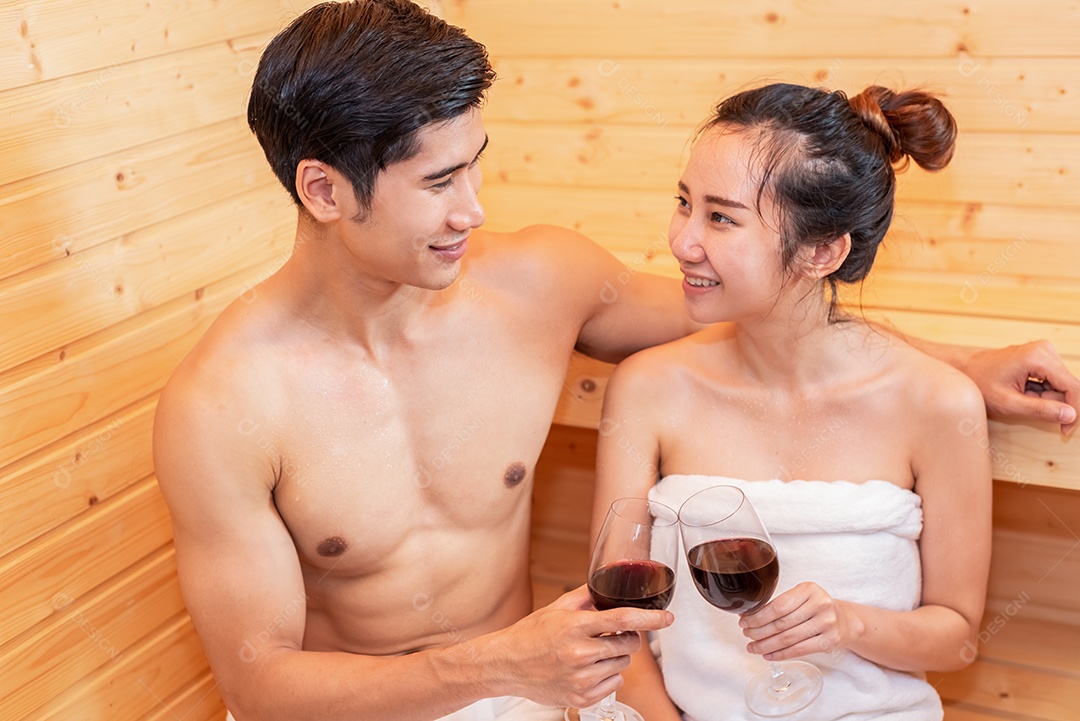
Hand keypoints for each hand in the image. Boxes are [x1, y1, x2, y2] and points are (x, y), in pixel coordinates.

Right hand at [486, 585, 673, 708]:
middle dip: (627, 638)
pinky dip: (607, 675)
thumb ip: (587, 596)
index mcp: (575, 626)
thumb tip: (610, 581)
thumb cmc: (530, 634)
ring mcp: (580, 678)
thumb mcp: (557, 608)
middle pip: (629, 645)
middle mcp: (579, 653)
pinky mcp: (581, 697)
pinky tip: (587, 669)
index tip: (667, 618)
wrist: (506, 664)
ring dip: (615, 657)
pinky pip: (613, 683)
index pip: (623, 619)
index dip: (650, 618)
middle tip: (610, 635)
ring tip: (591, 653)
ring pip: (623, 665)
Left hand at [738, 582, 861, 661]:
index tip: (744, 621)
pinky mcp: (829, 641)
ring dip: (766, 645)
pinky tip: (768, 655)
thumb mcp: (802, 596)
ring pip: (788, 638)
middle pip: (781, 623)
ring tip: (753, 647)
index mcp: (809, 589)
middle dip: (759, 631)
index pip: (778, 605)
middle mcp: (820, 605)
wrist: (846, 621)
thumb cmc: (817, 607)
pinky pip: (799, 650)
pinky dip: (781, 654)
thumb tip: (750, 616)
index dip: (758, 616)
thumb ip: (781, 603)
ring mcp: (826, 623)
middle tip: (747, 635)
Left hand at [959, 341, 1077, 434]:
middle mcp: (1045, 350)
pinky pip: (1054, 381)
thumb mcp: (1009, 403)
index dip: (1074, 411)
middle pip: (1069, 386)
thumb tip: (1070, 415)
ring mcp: (1044, 352)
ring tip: (1022, 398)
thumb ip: (1040, 410)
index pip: (1073, 387)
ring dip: (1047, 399)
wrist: (965, 370)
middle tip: (1027, 406)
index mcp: (1038, 358)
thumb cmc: (980, 384)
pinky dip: (1043, 393)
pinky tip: (1024, 392)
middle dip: (1054, 404)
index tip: (1065, 430)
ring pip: (1062, 385)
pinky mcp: (1042, 357)